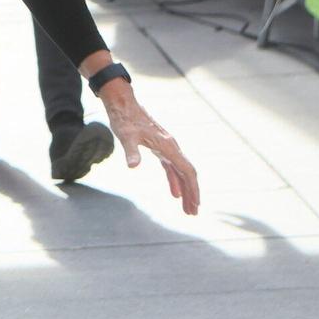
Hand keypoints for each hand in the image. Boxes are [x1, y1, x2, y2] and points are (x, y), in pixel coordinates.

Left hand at [97, 81, 199, 214]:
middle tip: (192, 214)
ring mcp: (166, 148)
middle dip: (191, 194)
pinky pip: (171, 168)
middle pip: (187, 174)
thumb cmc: (124, 119)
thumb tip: (133, 166)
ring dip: (185, 190)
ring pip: (180, 172)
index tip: (195, 205)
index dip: (192, 189)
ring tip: (186, 209)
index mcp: (168, 146)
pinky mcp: (159, 148)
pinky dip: (174, 181)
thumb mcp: (126, 136)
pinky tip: (174, 193)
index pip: (187, 171)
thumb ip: (131, 151)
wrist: (123, 104)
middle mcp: (171, 147)